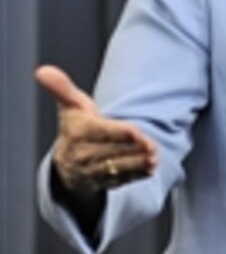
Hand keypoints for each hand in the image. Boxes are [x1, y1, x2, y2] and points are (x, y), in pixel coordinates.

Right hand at [35, 64, 157, 197]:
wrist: (67, 162)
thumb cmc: (76, 126)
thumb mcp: (70, 105)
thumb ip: (62, 87)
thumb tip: (43, 70)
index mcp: (78, 133)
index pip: (102, 132)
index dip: (121, 133)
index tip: (138, 132)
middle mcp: (83, 154)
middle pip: (113, 151)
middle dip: (134, 150)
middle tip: (153, 147)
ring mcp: (91, 171)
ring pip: (117, 168)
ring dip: (138, 164)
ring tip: (154, 159)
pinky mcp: (101, 183)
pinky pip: (120, 181)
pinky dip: (136, 176)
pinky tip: (149, 169)